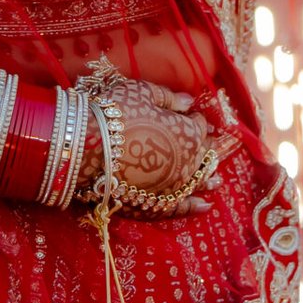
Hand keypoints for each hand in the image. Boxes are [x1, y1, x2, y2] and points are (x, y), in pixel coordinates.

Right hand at [79, 77, 219, 215]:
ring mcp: (173, 186)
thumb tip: (188, 102)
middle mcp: (188, 162)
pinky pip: (179, 209)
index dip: (193, 118)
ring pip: (197, 183)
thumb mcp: (143, 93)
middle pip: (203, 155)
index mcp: (190, 133)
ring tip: (216, 181)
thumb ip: (169, 98)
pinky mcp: (156, 204)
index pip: (198, 124)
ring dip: (207, 179)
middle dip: (206, 149)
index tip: (188, 116)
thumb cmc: (115, 113)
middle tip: (210, 147)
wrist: (86, 146)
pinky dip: (193, 208)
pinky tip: (204, 206)